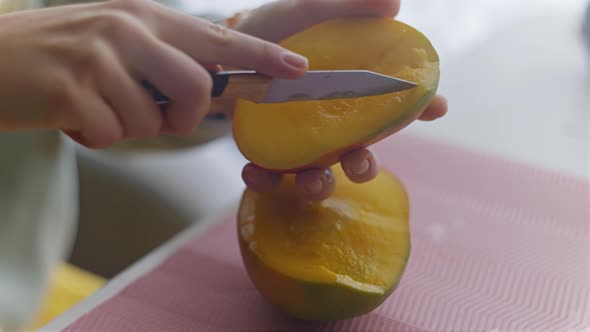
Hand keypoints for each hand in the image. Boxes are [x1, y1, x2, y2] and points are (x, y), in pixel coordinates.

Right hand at [0, 0, 308, 147]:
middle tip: (157, 116)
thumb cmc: (56, 54)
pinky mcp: (71, 92)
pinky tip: (71, 115)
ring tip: (94, 105)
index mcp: (144, 16)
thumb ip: (162, 57)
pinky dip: (96, 136)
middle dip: (186, 118)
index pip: (218, 38)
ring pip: (152, 120)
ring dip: (128, 126)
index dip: (262, 54)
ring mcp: (99, 58)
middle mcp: (127, 29)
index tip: (298, 68)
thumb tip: (207, 87)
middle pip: (197, 87)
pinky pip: (113, 135)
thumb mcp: (114, 39)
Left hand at [233, 0, 447, 200]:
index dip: (421, 107)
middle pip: (359, 154)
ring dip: (319, 185)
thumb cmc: (271, 31)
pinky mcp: (265, 150)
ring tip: (308, 180)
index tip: (438, 107)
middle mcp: (329, 123)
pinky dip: (265, 179)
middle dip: (365, 166)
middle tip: (360, 163)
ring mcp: (298, 141)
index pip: (393, 104)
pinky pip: (269, 175)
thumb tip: (394, 4)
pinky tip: (256, 172)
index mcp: (347, 92)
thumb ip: (346, 7)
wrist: (223, 49)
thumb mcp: (305, 12)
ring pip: (319, 176)